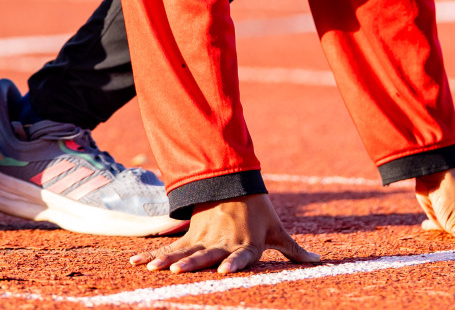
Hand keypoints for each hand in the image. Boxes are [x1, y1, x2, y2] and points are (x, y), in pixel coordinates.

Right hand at [129, 194, 320, 273]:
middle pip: (206, 255)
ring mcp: (205, 240)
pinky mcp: (191, 236)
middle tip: (178, 271)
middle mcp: (224, 244)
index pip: (241, 256)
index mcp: (247, 244)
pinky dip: (153, 255)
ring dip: (166, 260)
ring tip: (151, 268)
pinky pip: (171, 248)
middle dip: (192, 263)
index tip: (225, 270)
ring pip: (184, 251)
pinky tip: (136, 262)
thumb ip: (293, 250)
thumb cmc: (259, 211)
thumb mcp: (277, 230)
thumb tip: (318, 261)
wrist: (235, 183)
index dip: (234, 263)